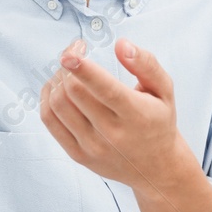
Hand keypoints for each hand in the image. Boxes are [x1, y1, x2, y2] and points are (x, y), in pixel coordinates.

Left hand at [41, 38, 211, 211]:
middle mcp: (113, 134)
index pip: (106, 90)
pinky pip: (50, 121)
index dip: (84, 69)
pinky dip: (47, 97)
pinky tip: (56, 87)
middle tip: (75, 53)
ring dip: (57, 79)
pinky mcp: (78, 155)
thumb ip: (146, 64)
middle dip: (69, 65)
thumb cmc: (158, 121)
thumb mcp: (164, 90)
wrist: (155, 168)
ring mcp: (92, 147)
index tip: (71, 52)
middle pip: (74, 92)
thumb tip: (121, 44)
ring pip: (58, 105)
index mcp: (136, 115)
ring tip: (67, 70)